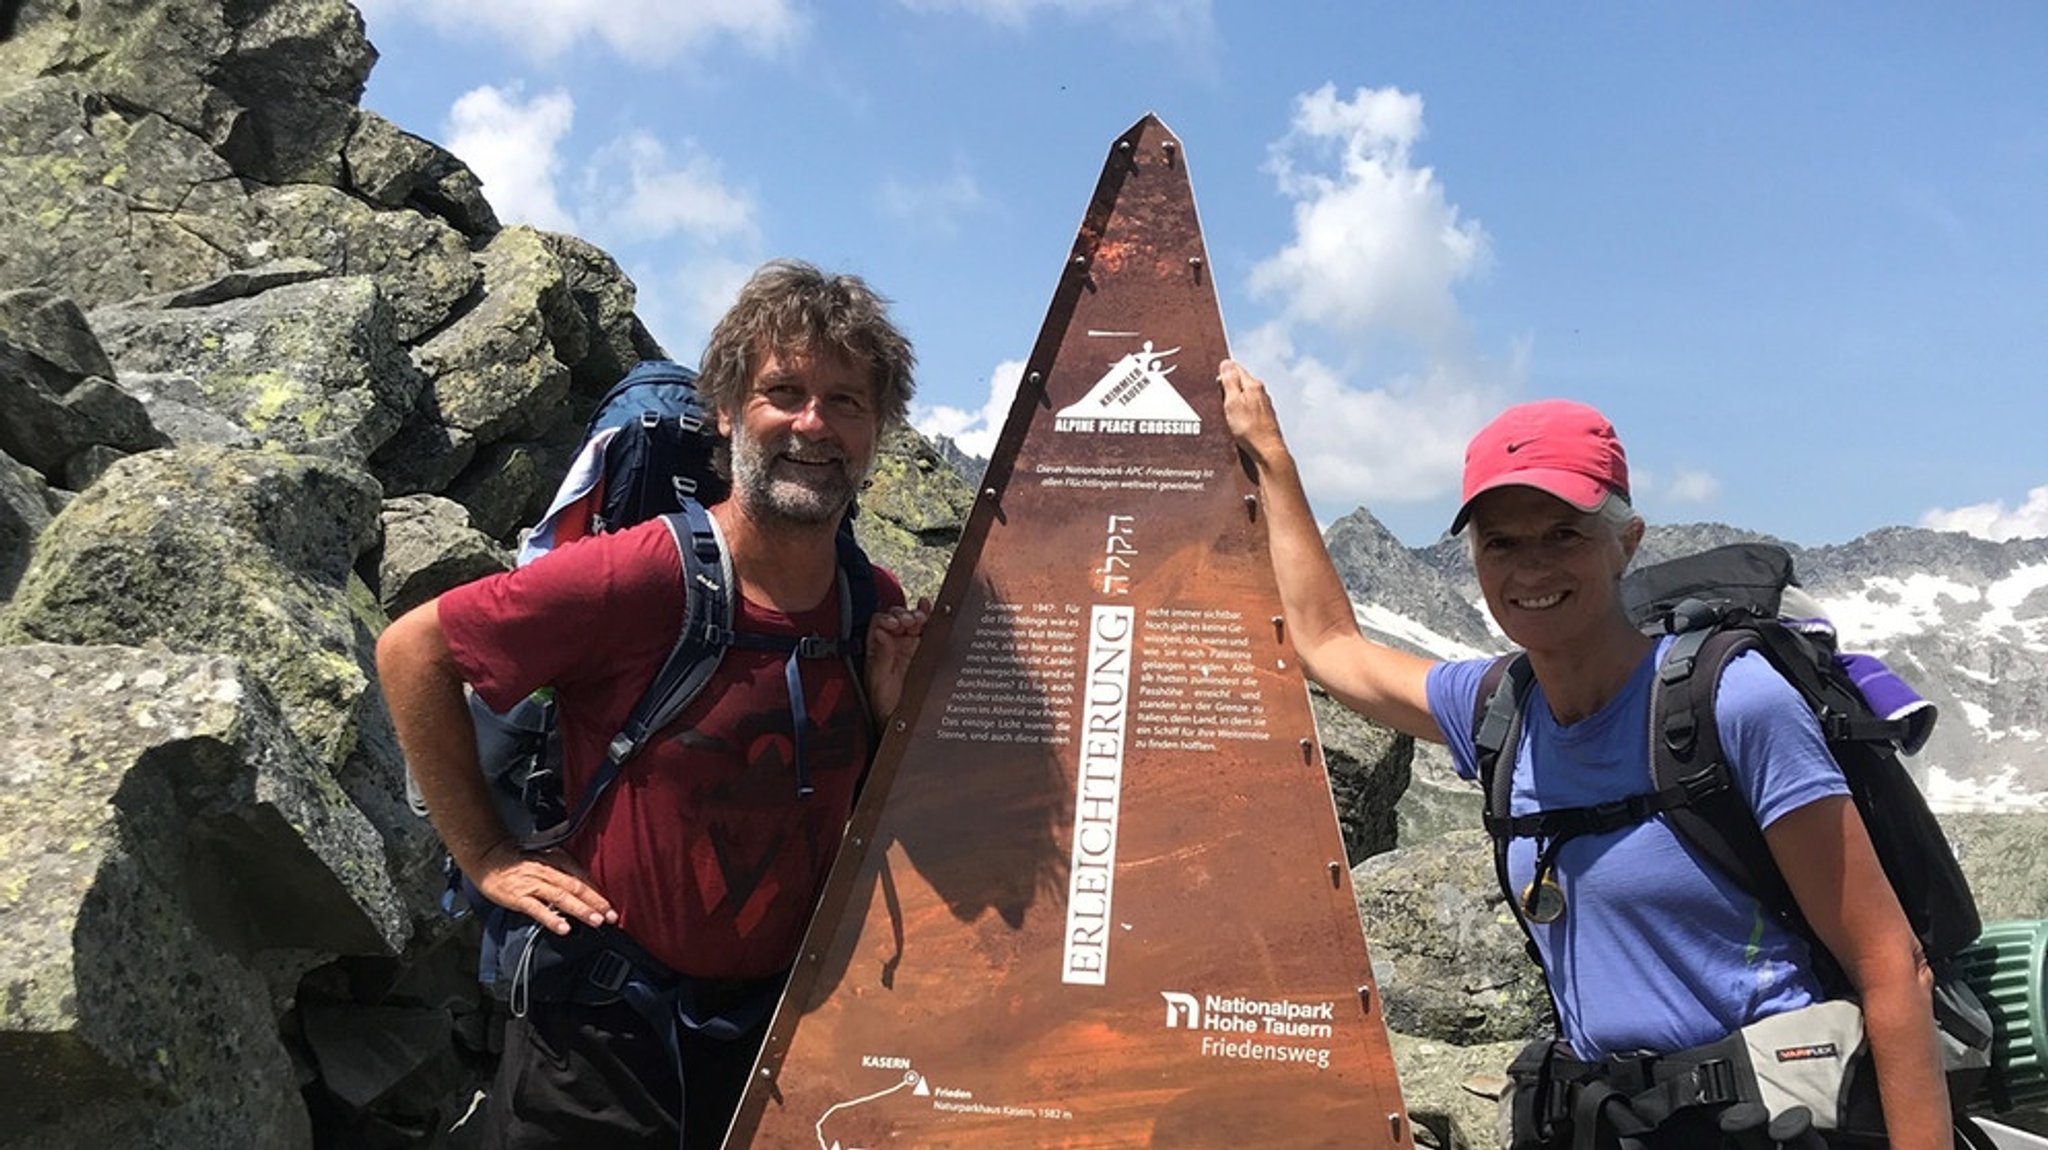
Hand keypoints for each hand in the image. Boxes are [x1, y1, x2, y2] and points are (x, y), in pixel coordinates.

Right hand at [467, 838, 616, 935]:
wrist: (489, 856)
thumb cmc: (519, 861)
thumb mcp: (546, 861)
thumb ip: (563, 873)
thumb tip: (583, 890)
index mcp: (557, 861)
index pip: (582, 878)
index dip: (598, 893)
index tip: (611, 907)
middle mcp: (548, 872)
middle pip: (577, 887)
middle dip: (596, 903)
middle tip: (612, 916)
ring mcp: (534, 885)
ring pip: (562, 898)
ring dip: (581, 910)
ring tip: (596, 921)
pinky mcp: (519, 897)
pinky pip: (538, 910)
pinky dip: (552, 918)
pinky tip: (564, 928)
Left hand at [865, 597, 931, 722]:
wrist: (904, 721)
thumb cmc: (886, 706)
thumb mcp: (879, 683)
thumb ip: (880, 658)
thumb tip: (880, 633)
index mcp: (877, 649)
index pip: (880, 623)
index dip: (887, 619)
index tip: (894, 624)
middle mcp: (893, 644)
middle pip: (897, 617)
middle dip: (903, 615)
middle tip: (909, 622)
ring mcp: (911, 646)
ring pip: (913, 621)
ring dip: (917, 615)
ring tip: (920, 619)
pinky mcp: (927, 650)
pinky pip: (928, 630)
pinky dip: (930, 616)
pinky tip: (930, 609)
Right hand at [1217, 359, 1290, 470]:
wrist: (1267, 452)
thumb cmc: (1250, 429)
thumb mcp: (1233, 402)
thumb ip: (1230, 381)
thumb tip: (1226, 363)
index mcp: (1253, 385)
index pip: (1236, 368)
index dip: (1222, 372)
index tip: (1213, 382)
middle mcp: (1261, 393)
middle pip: (1240, 383)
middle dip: (1227, 387)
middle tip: (1216, 398)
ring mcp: (1264, 406)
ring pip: (1245, 397)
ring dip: (1233, 401)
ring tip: (1224, 412)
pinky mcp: (1264, 419)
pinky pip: (1248, 410)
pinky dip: (1240, 412)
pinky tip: (1235, 422)